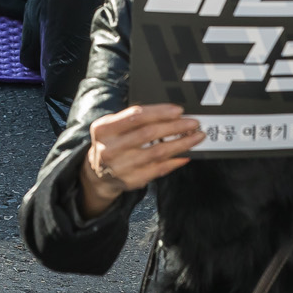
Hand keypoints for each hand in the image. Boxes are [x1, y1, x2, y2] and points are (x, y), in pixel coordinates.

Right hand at [78, 103, 203, 218]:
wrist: (96, 174)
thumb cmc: (111, 142)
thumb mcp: (111, 126)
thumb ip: (134, 118)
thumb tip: (169, 113)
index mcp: (104, 129)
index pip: (135, 116)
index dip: (159, 112)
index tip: (178, 111)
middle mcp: (110, 149)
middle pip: (148, 134)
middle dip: (175, 127)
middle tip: (193, 123)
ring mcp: (121, 167)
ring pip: (157, 153)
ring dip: (180, 144)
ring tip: (195, 137)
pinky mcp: (131, 181)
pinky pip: (158, 170)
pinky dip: (174, 162)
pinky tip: (185, 155)